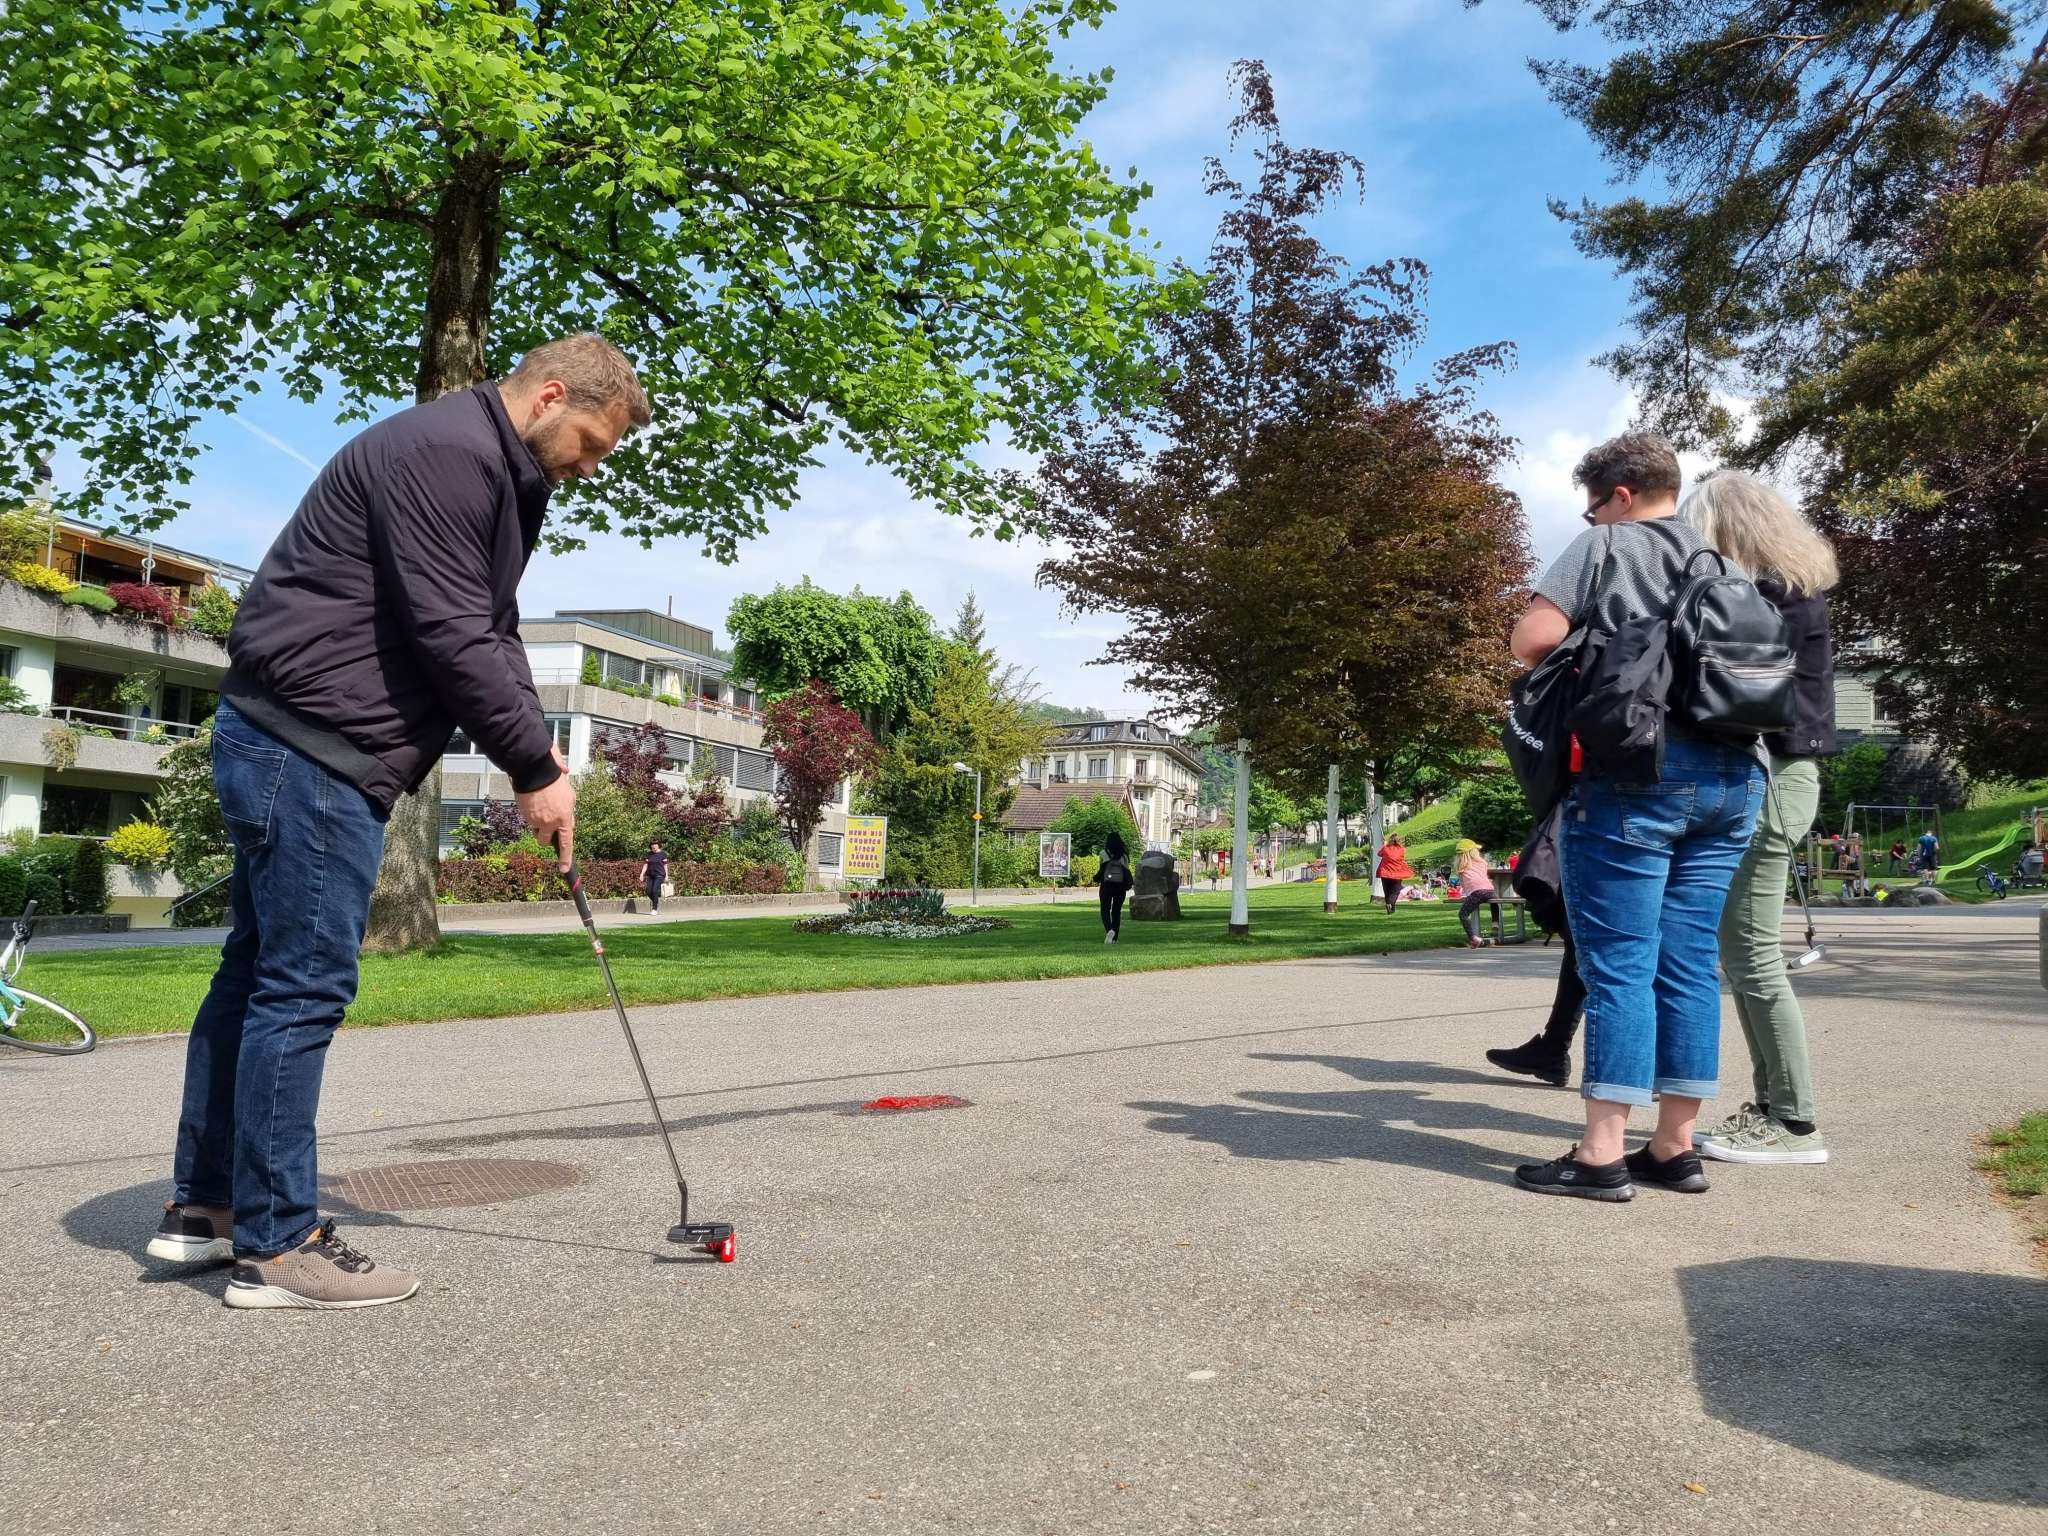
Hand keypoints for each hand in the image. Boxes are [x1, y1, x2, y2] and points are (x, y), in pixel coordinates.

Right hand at [518, 751, 576, 870]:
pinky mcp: (525, 815)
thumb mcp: (570, 797)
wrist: (536, 771)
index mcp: (564, 818)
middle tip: (547, 824)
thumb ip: (569, 811)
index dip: (565, 857)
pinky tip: (535, 801)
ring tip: (541, 806)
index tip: (564, 869)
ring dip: (538, 824)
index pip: (566, 843)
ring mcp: (536, 820)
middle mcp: (550, 822)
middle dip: (546, 837)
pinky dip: (532, 814)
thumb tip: (568, 819)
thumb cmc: (555, 782)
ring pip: (536, 830)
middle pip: (545, 841)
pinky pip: (529, 820)